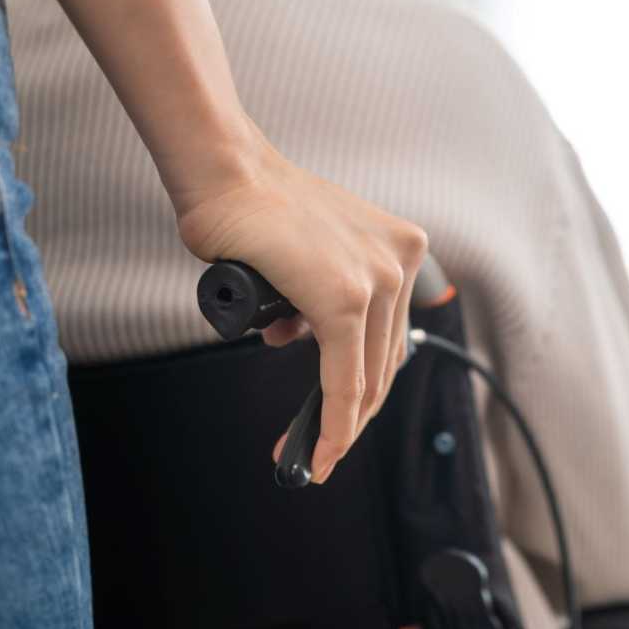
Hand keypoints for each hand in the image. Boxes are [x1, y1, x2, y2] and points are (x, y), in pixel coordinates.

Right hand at [175, 136, 426, 483]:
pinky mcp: (347, 300)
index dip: (371, 386)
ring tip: (308, 449)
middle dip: (355, 414)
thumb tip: (297, 338)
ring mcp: (378, 279)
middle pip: (386, 360)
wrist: (227, 178)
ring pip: (366, 375)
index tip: (349, 420)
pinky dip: (333, 422)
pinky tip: (320, 450)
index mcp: (401, 248)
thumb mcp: (310, 255)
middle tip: (323, 447)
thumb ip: (321, 293)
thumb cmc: (253, 212)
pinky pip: (344, 379)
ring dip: (339, 424)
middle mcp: (400, 261)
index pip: (393, 335)